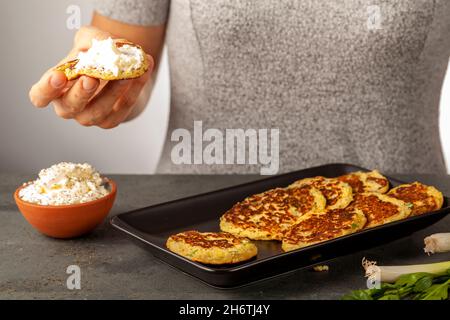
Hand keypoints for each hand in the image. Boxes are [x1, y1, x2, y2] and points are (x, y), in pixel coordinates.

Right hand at [29, 26, 152, 128]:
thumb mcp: (90, 40)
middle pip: (69, 107)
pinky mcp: (112, 121)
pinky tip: (143, 72)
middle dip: (80, 94)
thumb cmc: (95, 58)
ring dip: (113, 92)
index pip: (40, 95)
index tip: (57, 77)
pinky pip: (123, 107)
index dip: (46, 90)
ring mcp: (90, 117)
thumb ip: (93, 39)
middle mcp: (69, 107)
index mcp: (55, 88)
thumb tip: (107, 45)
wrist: (120, 72)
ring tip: (125, 75)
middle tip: (91, 79)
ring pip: (99, 111)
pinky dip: (135, 89)